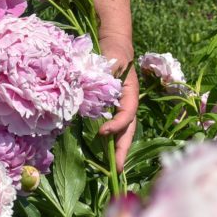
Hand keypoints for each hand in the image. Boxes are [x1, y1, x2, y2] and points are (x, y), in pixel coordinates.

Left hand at [98, 47, 138, 167]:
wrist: (115, 47)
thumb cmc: (113, 54)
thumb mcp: (110, 62)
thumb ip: (103, 75)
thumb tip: (87, 88)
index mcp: (130, 94)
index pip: (127, 114)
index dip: (117, 125)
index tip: (103, 132)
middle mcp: (128, 104)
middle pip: (128, 130)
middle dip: (123, 150)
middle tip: (117, 169)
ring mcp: (122, 108)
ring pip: (123, 132)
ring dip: (118, 149)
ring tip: (113, 168)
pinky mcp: (113, 110)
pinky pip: (114, 127)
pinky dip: (110, 141)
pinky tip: (102, 153)